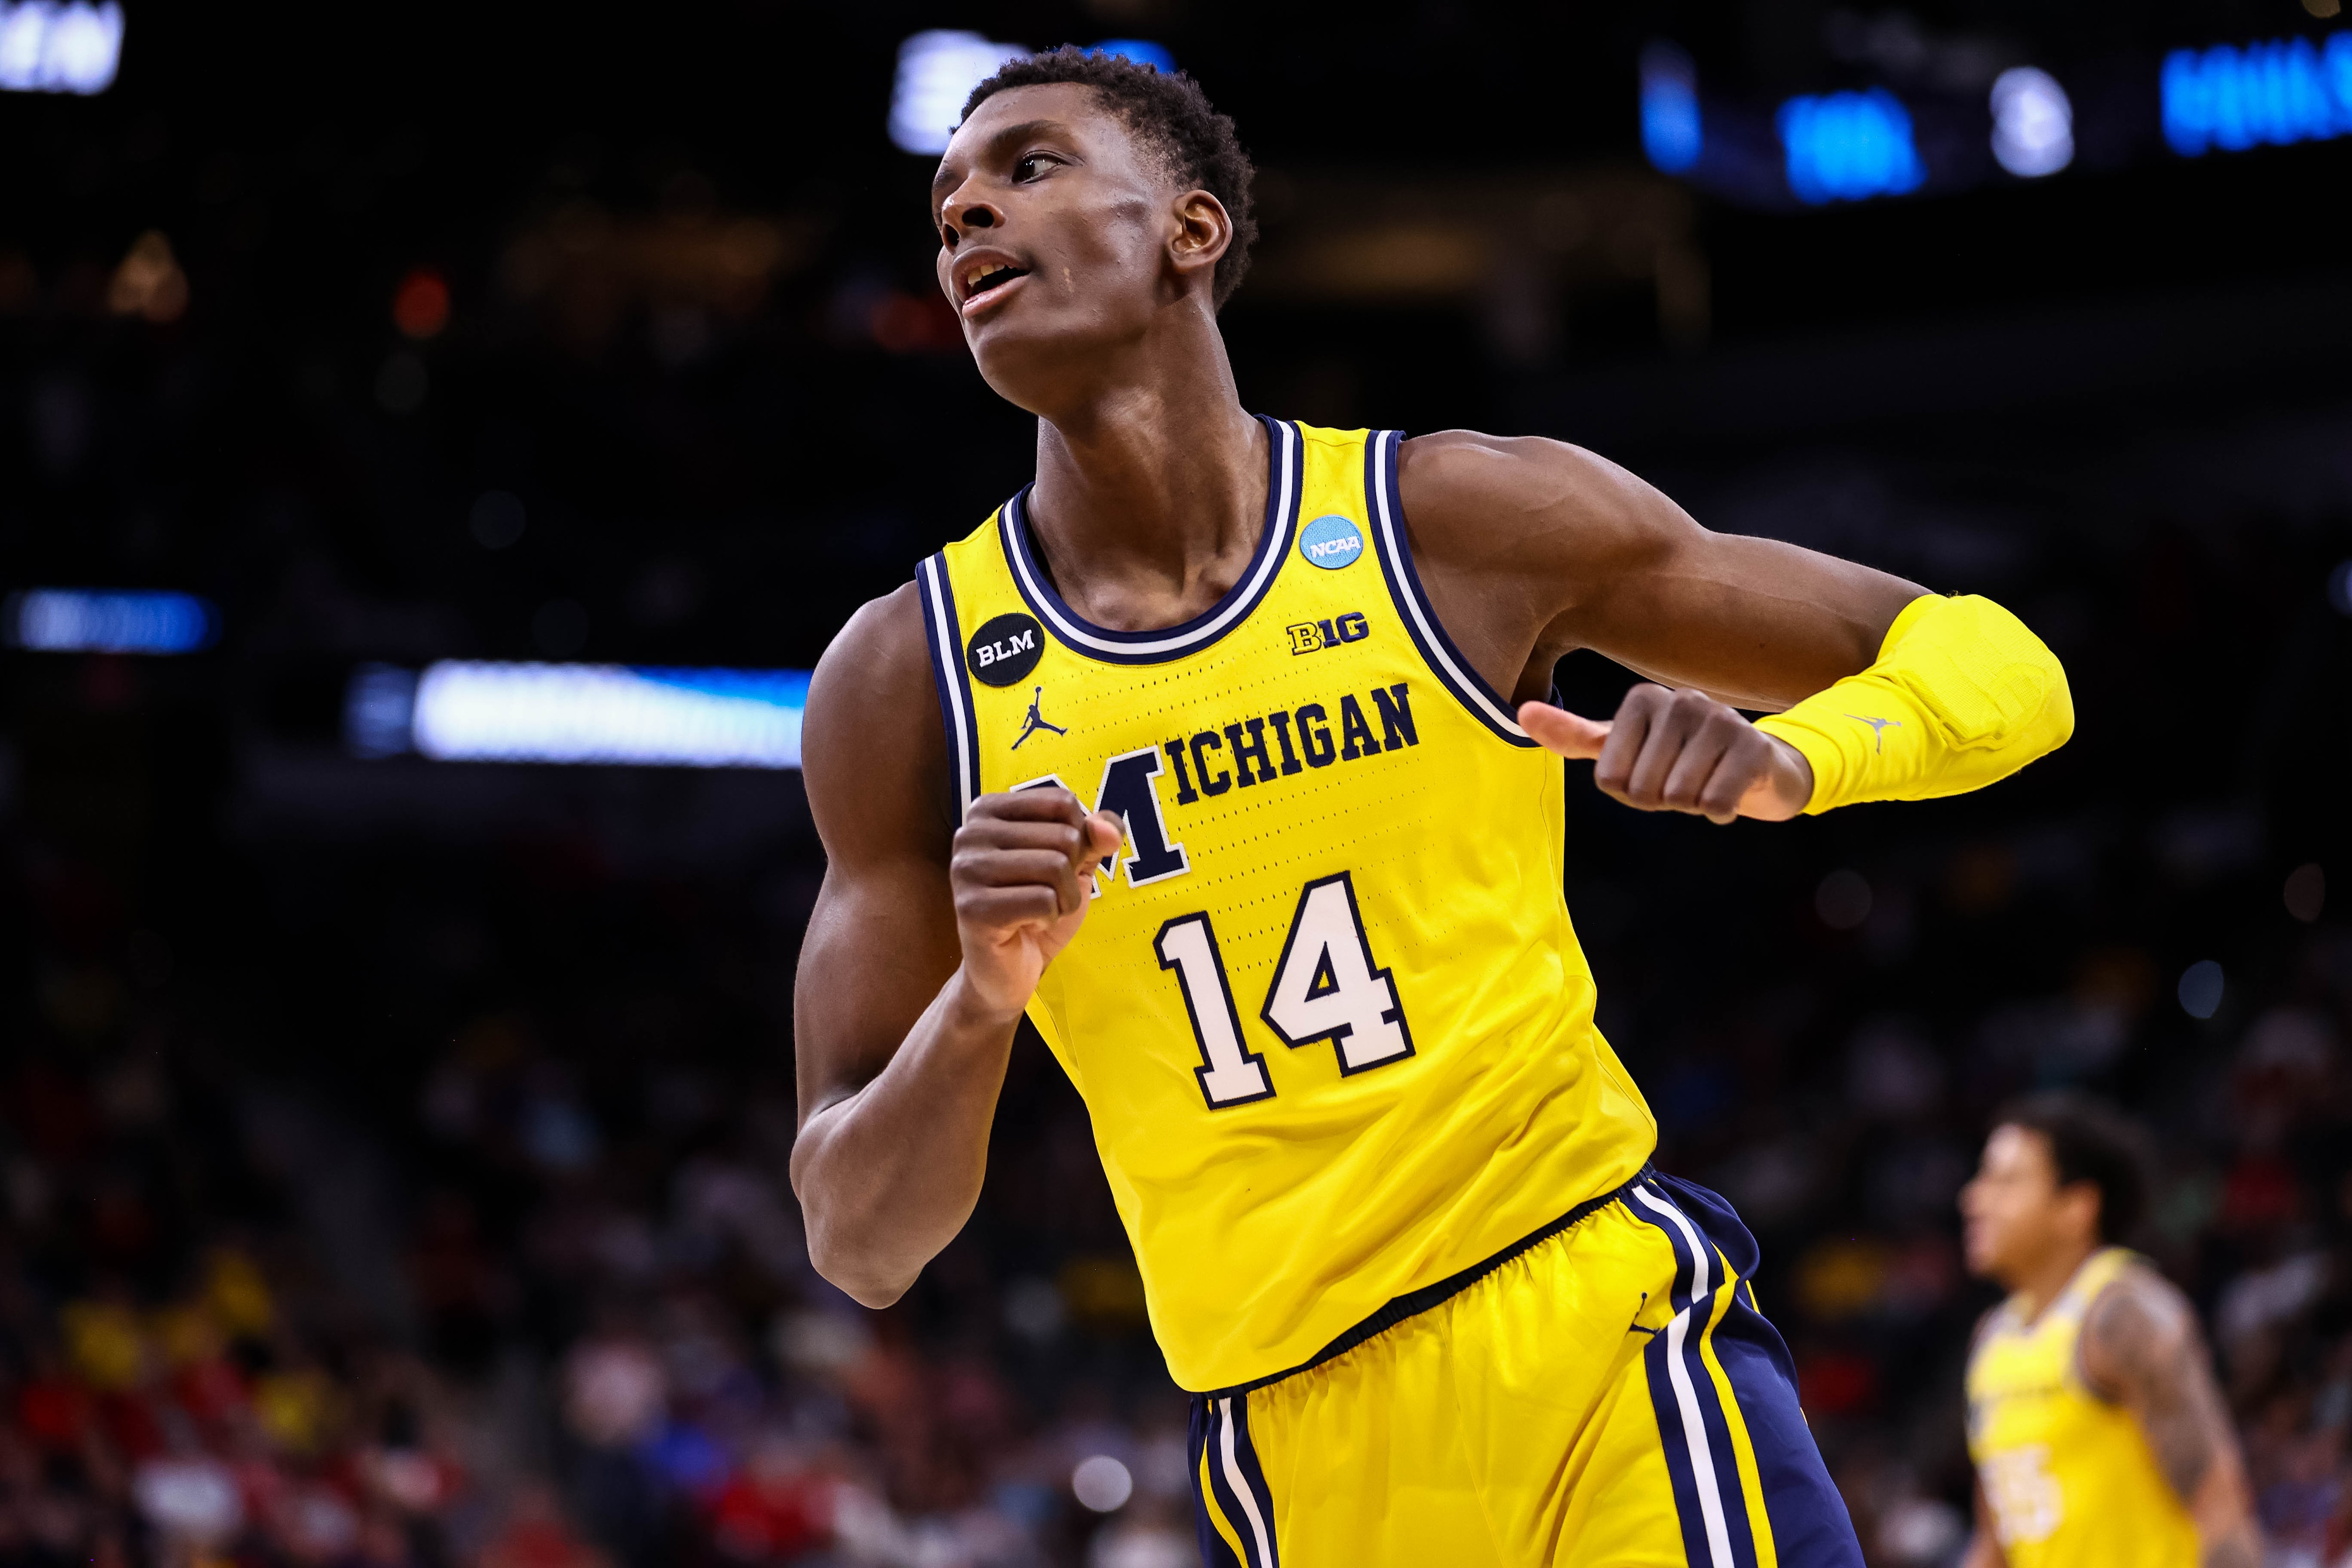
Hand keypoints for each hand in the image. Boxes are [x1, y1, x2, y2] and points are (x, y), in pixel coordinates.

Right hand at [950, 789, 1123, 1017]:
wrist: (1006, 970)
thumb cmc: (1037, 908)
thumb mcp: (1074, 864)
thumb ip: (1094, 836)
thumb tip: (1108, 829)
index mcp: (988, 810)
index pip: (1062, 803)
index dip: (1078, 839)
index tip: (1052, 864)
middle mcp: (970, 833)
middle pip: (1063, 836)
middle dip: (1072, 875)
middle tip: (1045, 895)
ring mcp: (966, 870)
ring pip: (1055, 866)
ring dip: (1064, 899)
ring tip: (1039, 911)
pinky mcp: (972, 908)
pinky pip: (1044, 901)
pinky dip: (1051, 919)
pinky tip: (1028, 926)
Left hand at [1518, 684, 1813, 823]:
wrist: (1755, 765)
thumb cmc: (1677, 757)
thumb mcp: (1621, 746)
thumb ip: (1573, 735)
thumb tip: (1522, 712)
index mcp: (1642, 699)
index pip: (1610, 779)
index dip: (1628, 792)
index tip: (1650, 773)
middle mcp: (1680, 700)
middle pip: (1644, 790)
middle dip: (1661, 800)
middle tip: (1681, 781)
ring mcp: (1720, 719)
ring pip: (1679, 797)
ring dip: (1690, 805)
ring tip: (1704, 783)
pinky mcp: (1753, 746)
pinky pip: (1715, 802)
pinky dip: (1719, 812)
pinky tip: (1729, 794)